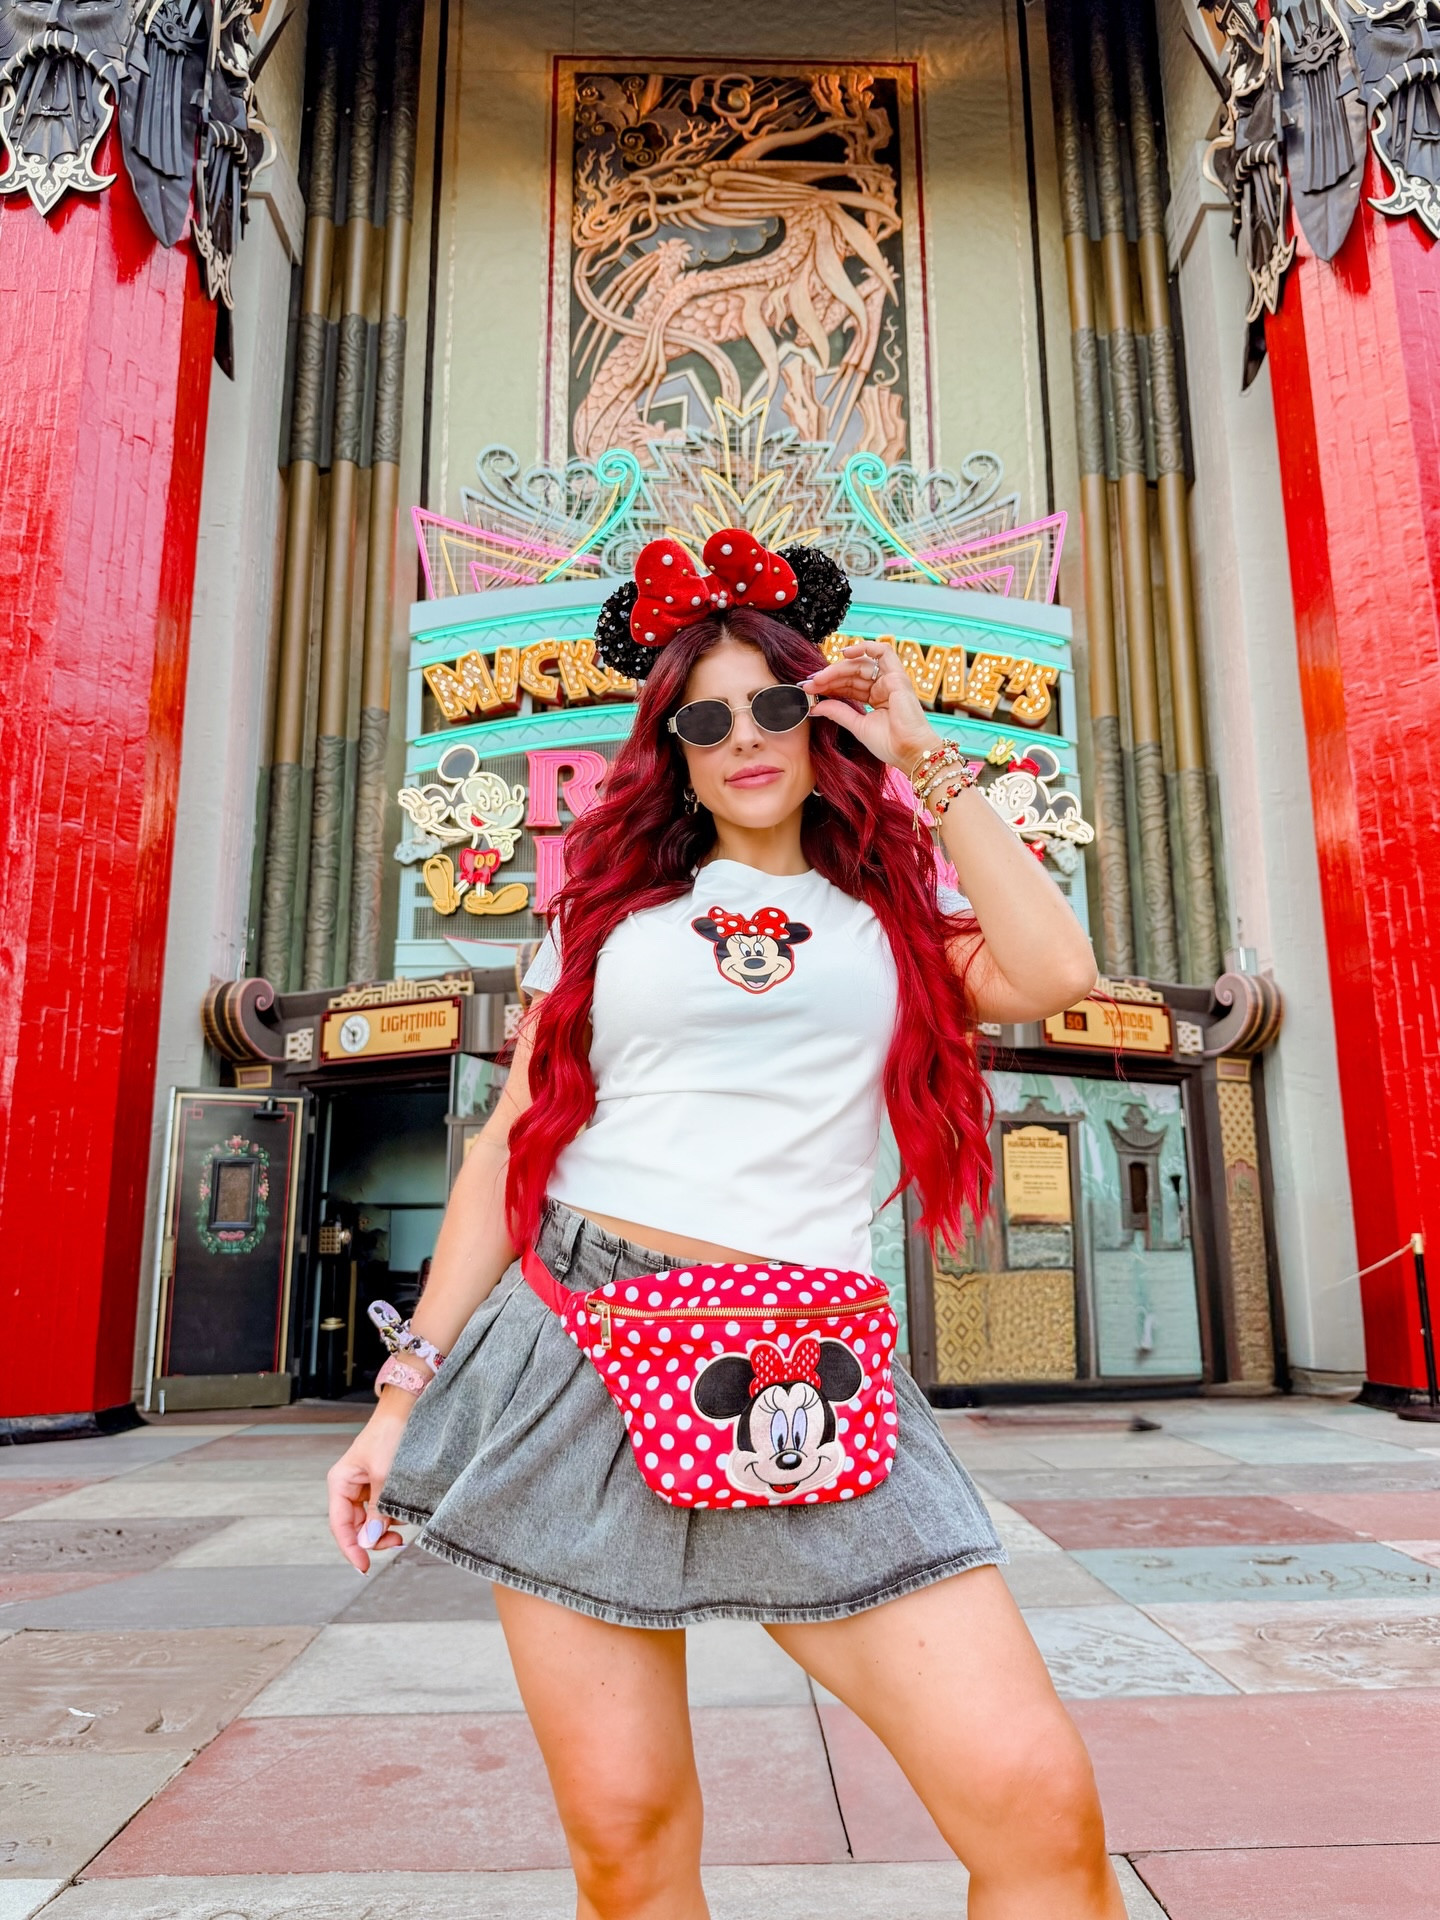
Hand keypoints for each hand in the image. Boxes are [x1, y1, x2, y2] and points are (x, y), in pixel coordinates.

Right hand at [327, 1406, 408, 1571]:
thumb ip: (377, 1509)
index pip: (339, 1526)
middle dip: (374, 1537)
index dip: (351, 1549)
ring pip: (370, 1519)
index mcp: (340, 1482)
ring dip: (385, 1527)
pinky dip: (393, 1515)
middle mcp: (349, 1486)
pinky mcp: (381, 1483)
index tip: (364, 1566)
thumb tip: (369, 1539)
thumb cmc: (391, 1434)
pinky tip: (405, 1511)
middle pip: (355, 1526)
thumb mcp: (384, 1475)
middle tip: (397, 1542)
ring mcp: (365, 1485)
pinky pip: (382, 1508)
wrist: (409, 1408)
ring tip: (404, 1523)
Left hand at [801, 640, 938, 773]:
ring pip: (860, 665)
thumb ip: (838, 712)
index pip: (848, 686)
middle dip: (829, 677)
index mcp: (876, 699)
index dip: (828, 685)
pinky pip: (882, 651)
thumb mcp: (857, 726)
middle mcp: (883, 687)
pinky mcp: (897, 676)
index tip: (809, 690)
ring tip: (820, 678)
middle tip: (809, 684)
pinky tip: (844, 653)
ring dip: (838, 669)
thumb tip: (815, 706)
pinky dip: (864, 647)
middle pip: (851, 674)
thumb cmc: (890, 744)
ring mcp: (890, 680)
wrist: (909, 752)